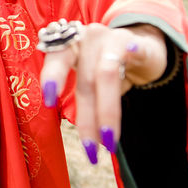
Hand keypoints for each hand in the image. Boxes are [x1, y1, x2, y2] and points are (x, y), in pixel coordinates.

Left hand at [38, 22, 167, 163]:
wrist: (140, 43)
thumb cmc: (107, 66)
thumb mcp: (90, 78)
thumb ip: (84, 99)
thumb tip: (87, 142)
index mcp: (69, 46)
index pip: (56, 57)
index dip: (52, 77)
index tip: (47, 101)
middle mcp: (87, 39)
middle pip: (84, 80)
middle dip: (87, 118)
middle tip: (90, 150)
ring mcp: (110, 38)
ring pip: (106, 74)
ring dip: (107, 111)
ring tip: (109, 142)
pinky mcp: (135, 41)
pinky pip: (133, 48)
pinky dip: (133, 52)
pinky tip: (133, 54)